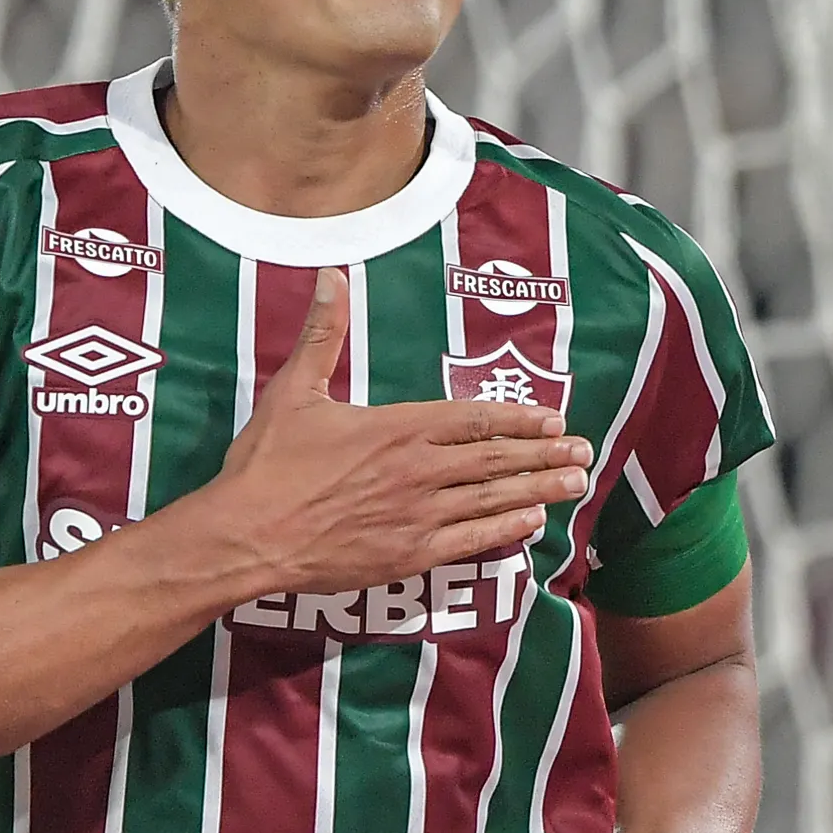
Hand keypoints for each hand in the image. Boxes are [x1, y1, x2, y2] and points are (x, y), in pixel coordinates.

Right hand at [208, 269, 590, 595]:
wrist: (248, 536)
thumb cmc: (267, 465)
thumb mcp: (293, 391)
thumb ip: (322, 335)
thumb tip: (332, 277)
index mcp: (397, 428)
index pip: (474, 420)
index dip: (519, 420)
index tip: (554, 420)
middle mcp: (418, 470)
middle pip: (496, 460)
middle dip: (544, 455)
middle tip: (585, 453)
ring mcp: (417, 516)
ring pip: (492, 500)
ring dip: (538, 490)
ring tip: (574, 483)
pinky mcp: (407, 555)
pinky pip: (470, 541)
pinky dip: (504, 531)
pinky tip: (530, 524)